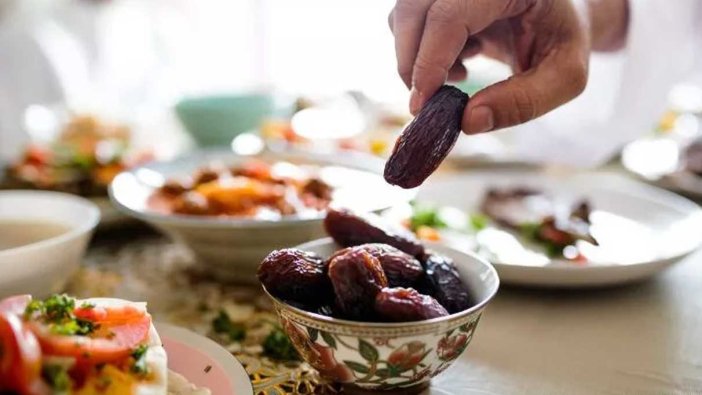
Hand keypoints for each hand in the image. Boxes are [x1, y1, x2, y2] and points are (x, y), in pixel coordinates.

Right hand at [389, 0, 590, 133]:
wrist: (558, 17)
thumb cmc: (563, 41)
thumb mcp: (564, 76)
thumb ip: (523, 102)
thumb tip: (467, 122)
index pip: (449, 14)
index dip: (429, 60)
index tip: (423, 104)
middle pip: (413, 9)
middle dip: (410, 62)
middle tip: (428, 102)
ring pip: (404, 15)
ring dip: (416, 57)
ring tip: (458, 76)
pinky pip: (408, 22)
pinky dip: (420, 51)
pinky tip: (457, 63)